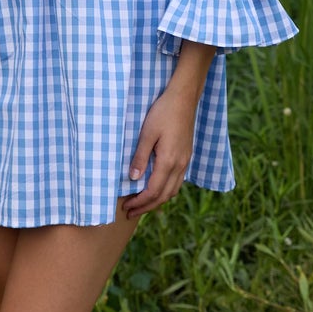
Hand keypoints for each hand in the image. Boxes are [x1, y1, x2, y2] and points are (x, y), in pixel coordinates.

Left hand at [122, 83, 198, 218]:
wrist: (184, 98)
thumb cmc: (163, 112)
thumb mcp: (147, 133)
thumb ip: (140, 157)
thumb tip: (132, 179)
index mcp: (169, 161)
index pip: (153, 191)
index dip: (139, 202)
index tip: (126, 207)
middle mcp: (180, 165)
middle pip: (164, 196)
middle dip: (147, 207)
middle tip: (130, 213)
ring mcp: (185, 161)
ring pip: (173, 191)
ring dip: (157, 201)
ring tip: (142, 205)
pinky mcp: (187, 156)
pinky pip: (177, 182)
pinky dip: (166, 191)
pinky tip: (157, 189)